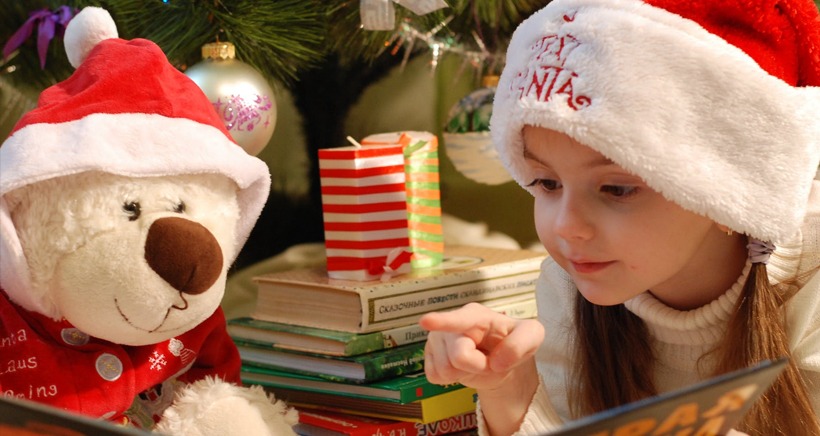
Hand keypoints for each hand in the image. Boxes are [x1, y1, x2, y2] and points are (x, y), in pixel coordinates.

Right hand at [420, 302, 544, 390]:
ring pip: (444, 370)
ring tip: (474, 362)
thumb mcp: (531, 337)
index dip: (441, 321)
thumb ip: (521, 344)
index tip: (425, 321)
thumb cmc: (511, 341)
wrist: (498, 359)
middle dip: (478, 366)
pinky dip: (451, 379)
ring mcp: (436, 339)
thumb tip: (496, 361)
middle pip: (458, 357)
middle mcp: (451, 325)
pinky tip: (460, 367)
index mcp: (475, 315)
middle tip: (488, 360)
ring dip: (464, 373)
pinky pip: (434, 376)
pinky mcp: (429, 355)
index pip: (458, 320)